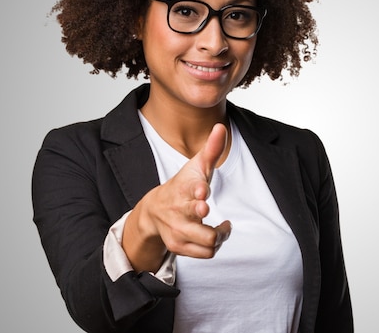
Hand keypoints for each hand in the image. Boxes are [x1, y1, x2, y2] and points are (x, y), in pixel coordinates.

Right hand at [124, 123, 231, 270]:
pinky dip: (216, 246)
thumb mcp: (196, 166)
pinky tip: (217, 233)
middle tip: (208, 211)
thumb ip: (211, 149)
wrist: (154, 210)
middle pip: (194, 222)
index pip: (190, 189)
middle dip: (206, 222)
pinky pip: (206, 253)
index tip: (202, 191)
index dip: (197, 191)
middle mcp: (179, 211)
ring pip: (207, 242)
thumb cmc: (182, 185)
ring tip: (224, 226)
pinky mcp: (179, 247)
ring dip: (221, 235)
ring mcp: (178, 231)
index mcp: (184, 189)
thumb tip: (221, 127)